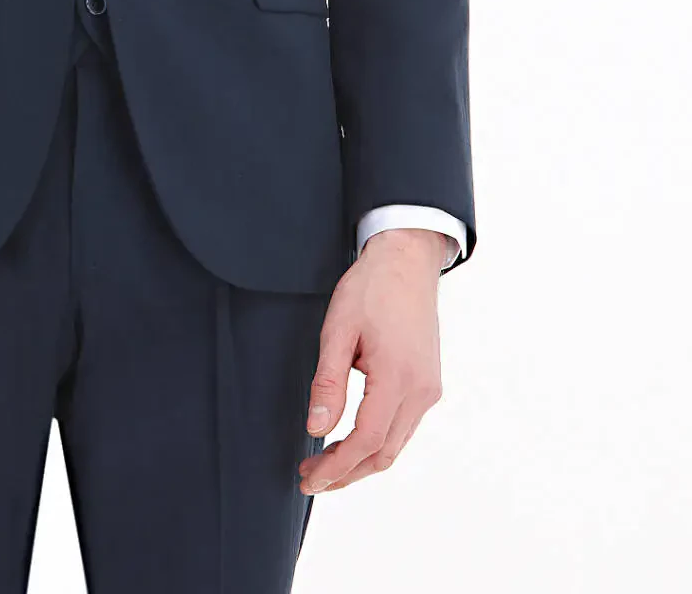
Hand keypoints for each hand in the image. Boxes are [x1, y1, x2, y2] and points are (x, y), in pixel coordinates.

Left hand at [298, 228, 446, 495]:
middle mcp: (421, 391)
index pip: (365, 441)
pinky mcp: (429, 383)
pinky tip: (351, 439)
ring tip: (325, 462)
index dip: (335, 466)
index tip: (308, 478)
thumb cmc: (370, 288)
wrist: (406, 259)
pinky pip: (403, 426)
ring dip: (361, 460)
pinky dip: (376, 442)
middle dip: (346, 472)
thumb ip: (328, 382)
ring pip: (395, 444)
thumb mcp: (338, 330)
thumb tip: (316, 428)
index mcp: (398, 378)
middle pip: (383, 453)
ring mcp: (429, 388)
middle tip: (310, 476)